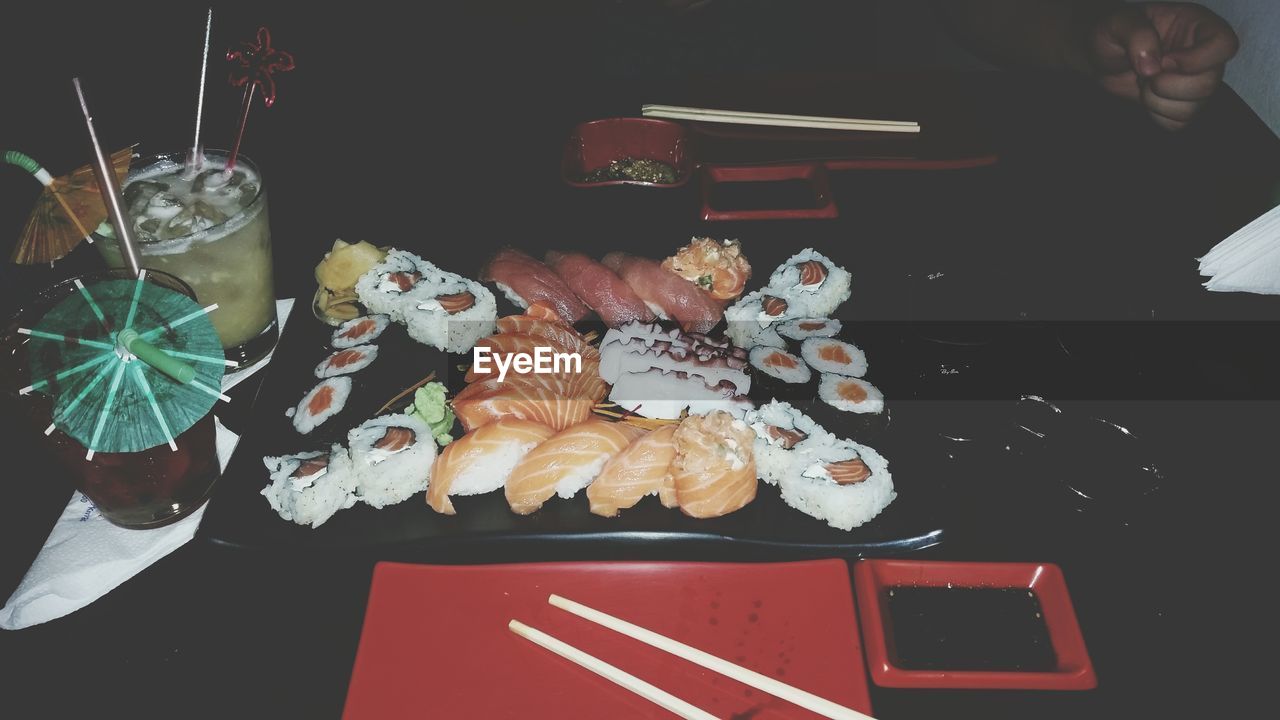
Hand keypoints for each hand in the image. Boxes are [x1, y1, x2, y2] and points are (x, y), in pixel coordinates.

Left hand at [1089, 2, 1238, 129]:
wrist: (1102, 59)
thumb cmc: (1114, 34)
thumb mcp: (1117, 23)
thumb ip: (1136, 35)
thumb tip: (1152, 66)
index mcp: (1197, 26)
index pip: (1225, 44)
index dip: (1198, 60)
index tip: (1166, 61)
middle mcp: (1203, 55)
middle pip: (1211, 82)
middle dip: (1169, 85)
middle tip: (1146, 75)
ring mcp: (1195, 82)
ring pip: (1196, 107)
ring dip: (1159, 102)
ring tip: (1144, 85)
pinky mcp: (1182, 105)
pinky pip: (1180, 123)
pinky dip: (1158, 116)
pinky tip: (1147, 99)